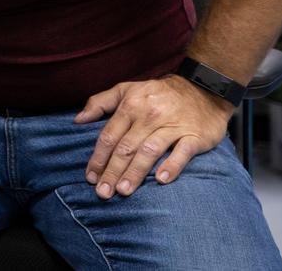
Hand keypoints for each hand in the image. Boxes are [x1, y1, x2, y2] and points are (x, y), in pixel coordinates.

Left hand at [74, 75, 233, 198]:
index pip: (109, 136)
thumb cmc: (158, 93)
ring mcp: (173, 125)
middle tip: (102, 192)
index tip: (90, 177)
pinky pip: (182, 152)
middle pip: (126, 147)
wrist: (203, 88)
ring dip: (135, 172)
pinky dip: (172, 165)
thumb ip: (100, 102)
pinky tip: (160, 180)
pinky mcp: (195, 135)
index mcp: (131, 105)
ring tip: (123, 190)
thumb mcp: (127, 89)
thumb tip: (77, 119)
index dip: (98, 158)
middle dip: (112, 171)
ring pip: (149, 151)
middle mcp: (150, 115)